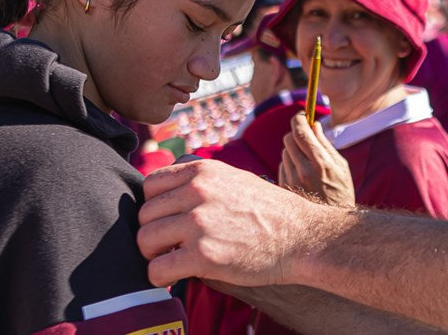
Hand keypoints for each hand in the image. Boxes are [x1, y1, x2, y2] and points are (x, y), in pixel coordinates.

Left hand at [137, 159, 345, 287]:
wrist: (303, 237)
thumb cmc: (270, 213)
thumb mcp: (234, 179)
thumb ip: (200, 182)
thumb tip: (165, 196)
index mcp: (203, 171)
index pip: (150, 184)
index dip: (155, 207)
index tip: (167, 222)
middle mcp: (197, 192)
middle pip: (144, 214)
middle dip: (154, 233)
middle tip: (171, 246)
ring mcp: (199, 223)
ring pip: (145, 240)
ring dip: (154, 255)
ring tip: (173, 261)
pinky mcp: (203, 256)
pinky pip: (157, 269)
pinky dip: (160, 277)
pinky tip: (175, 277)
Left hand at [279, 113, 355, 208]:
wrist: (330, 224)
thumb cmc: (340, 192)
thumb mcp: (340, 166)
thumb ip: (326, 144)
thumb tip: (314, 124)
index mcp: (320, 162)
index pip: (300, 131)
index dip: (299, 119)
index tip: (301, 115)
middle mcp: (303, 170)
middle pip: (288, 138)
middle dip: (296, 133)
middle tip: (305, 137)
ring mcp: (291, 180)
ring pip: (284, 151)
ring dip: (293, 150)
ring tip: (307, 161)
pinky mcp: (283, 188)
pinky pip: (282, 165)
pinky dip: (290, 164)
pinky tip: (302, 174)